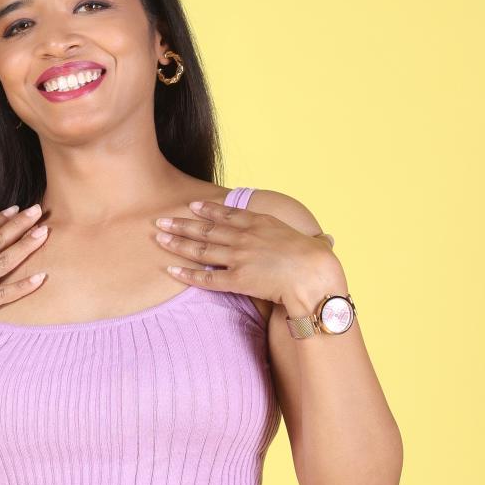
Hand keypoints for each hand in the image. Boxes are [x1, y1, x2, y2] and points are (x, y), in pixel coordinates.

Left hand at [153, 199, 342, 308]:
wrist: (313, 274)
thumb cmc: (316, 260)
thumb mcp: (309, 241)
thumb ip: (306, 240)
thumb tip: (325, 241)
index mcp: (261, 223)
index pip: (229, 214)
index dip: (208, 210)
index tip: (191, 205)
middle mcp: (245, 237)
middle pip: (207, 229)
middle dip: (182, 224)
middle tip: (161, 219)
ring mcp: (239, 257)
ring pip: (201, 249)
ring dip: (177, 243)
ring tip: (159, 238)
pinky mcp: (236, 279)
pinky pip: (206, 277)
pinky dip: (186, 274)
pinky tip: (170, 269)